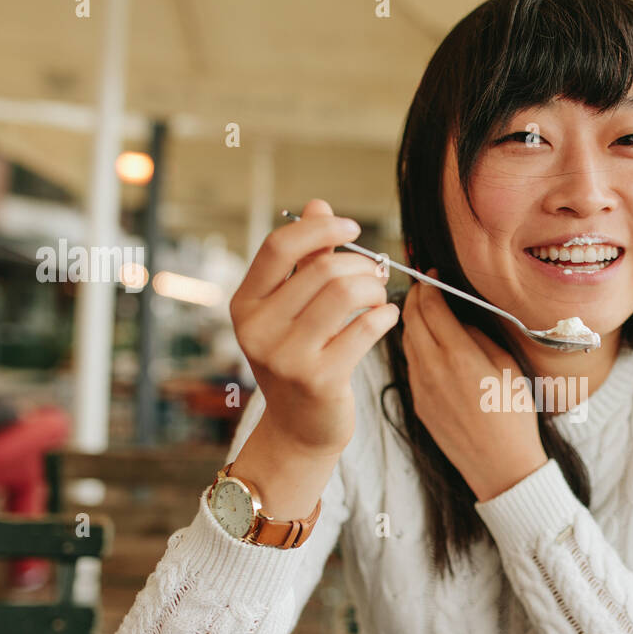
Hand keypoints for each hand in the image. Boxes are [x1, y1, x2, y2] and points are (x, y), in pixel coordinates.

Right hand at [229, 198, 398, 456]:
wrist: (299, 429)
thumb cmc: (299, 360)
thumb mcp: (290, 310)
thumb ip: (305, 259)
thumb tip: (318, 204)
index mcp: (245, 304)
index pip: (278, 246)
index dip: (320, 228)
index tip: (352, 227)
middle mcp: (258, 329)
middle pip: (322, 269)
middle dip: (360, 265)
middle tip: (375, 274)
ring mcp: (286, 357)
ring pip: (345, 294)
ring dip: (373, 288)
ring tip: (379, 296)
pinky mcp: (319, 378)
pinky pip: (365, 328)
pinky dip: (385, 315)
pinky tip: (388, 316)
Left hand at [401, 278, 547, 501]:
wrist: (501, 465)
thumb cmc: (514, 416)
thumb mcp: (507, 367)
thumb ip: (480, 337)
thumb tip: (460, 319)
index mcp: (459, 355)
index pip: (431, 306)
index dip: (429, 284)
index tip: (433, 273)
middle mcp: (433, 369)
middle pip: (411, 319)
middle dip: (415, 297)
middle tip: (423, 285)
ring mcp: (422, 387)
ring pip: (406, 341)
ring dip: (412, 321)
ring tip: (424, 311)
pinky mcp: (418, 403)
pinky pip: (410, 365)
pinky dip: (414, 346)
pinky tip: (427, 344)